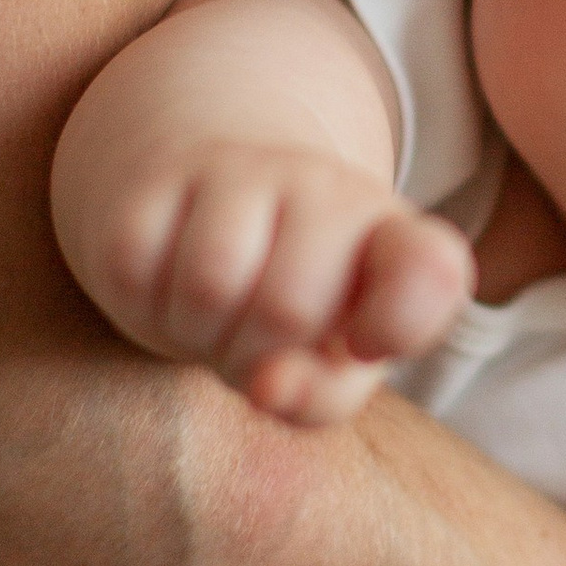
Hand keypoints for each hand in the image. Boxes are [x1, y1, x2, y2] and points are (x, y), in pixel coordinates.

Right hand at [106, 145, 474, 423]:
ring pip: (209, 282)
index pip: (429, 271)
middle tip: (250, 343)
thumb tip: (268, 386)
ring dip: (196, 333)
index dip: (399, 321)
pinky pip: (137, 266)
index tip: (363, 344)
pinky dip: (143, 306)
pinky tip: (165, 290)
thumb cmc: (286, 302)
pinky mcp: (153, 177)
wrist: (202, 194)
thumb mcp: (325, 362)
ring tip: (209, 320)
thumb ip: (321, 395)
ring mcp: (237, 170)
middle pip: (288, 305)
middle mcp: (323, 186)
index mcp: (390, 237)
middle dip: (256, 353)